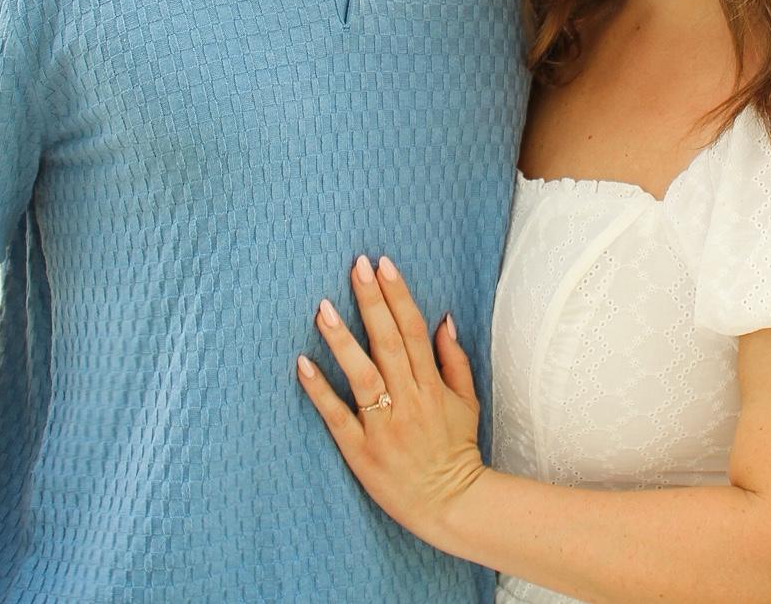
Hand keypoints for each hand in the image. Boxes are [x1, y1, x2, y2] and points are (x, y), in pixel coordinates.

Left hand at [297, 254, 485, 548]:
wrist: (451, 505)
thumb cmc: (456, 449)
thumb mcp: (467, 401)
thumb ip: (454, 359)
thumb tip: (444, 318)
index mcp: (432, 386)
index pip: (413, 331)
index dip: (398, 295)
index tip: (383, 264)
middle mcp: (408, 401)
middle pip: (389, 343)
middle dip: (372, 302)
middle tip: (356, 265)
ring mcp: (384, 427)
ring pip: (362, 376)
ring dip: (342, 340)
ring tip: (323, 307)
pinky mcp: (360, 452)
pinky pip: (338, 417)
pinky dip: (320, 390)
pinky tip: (302, 364)